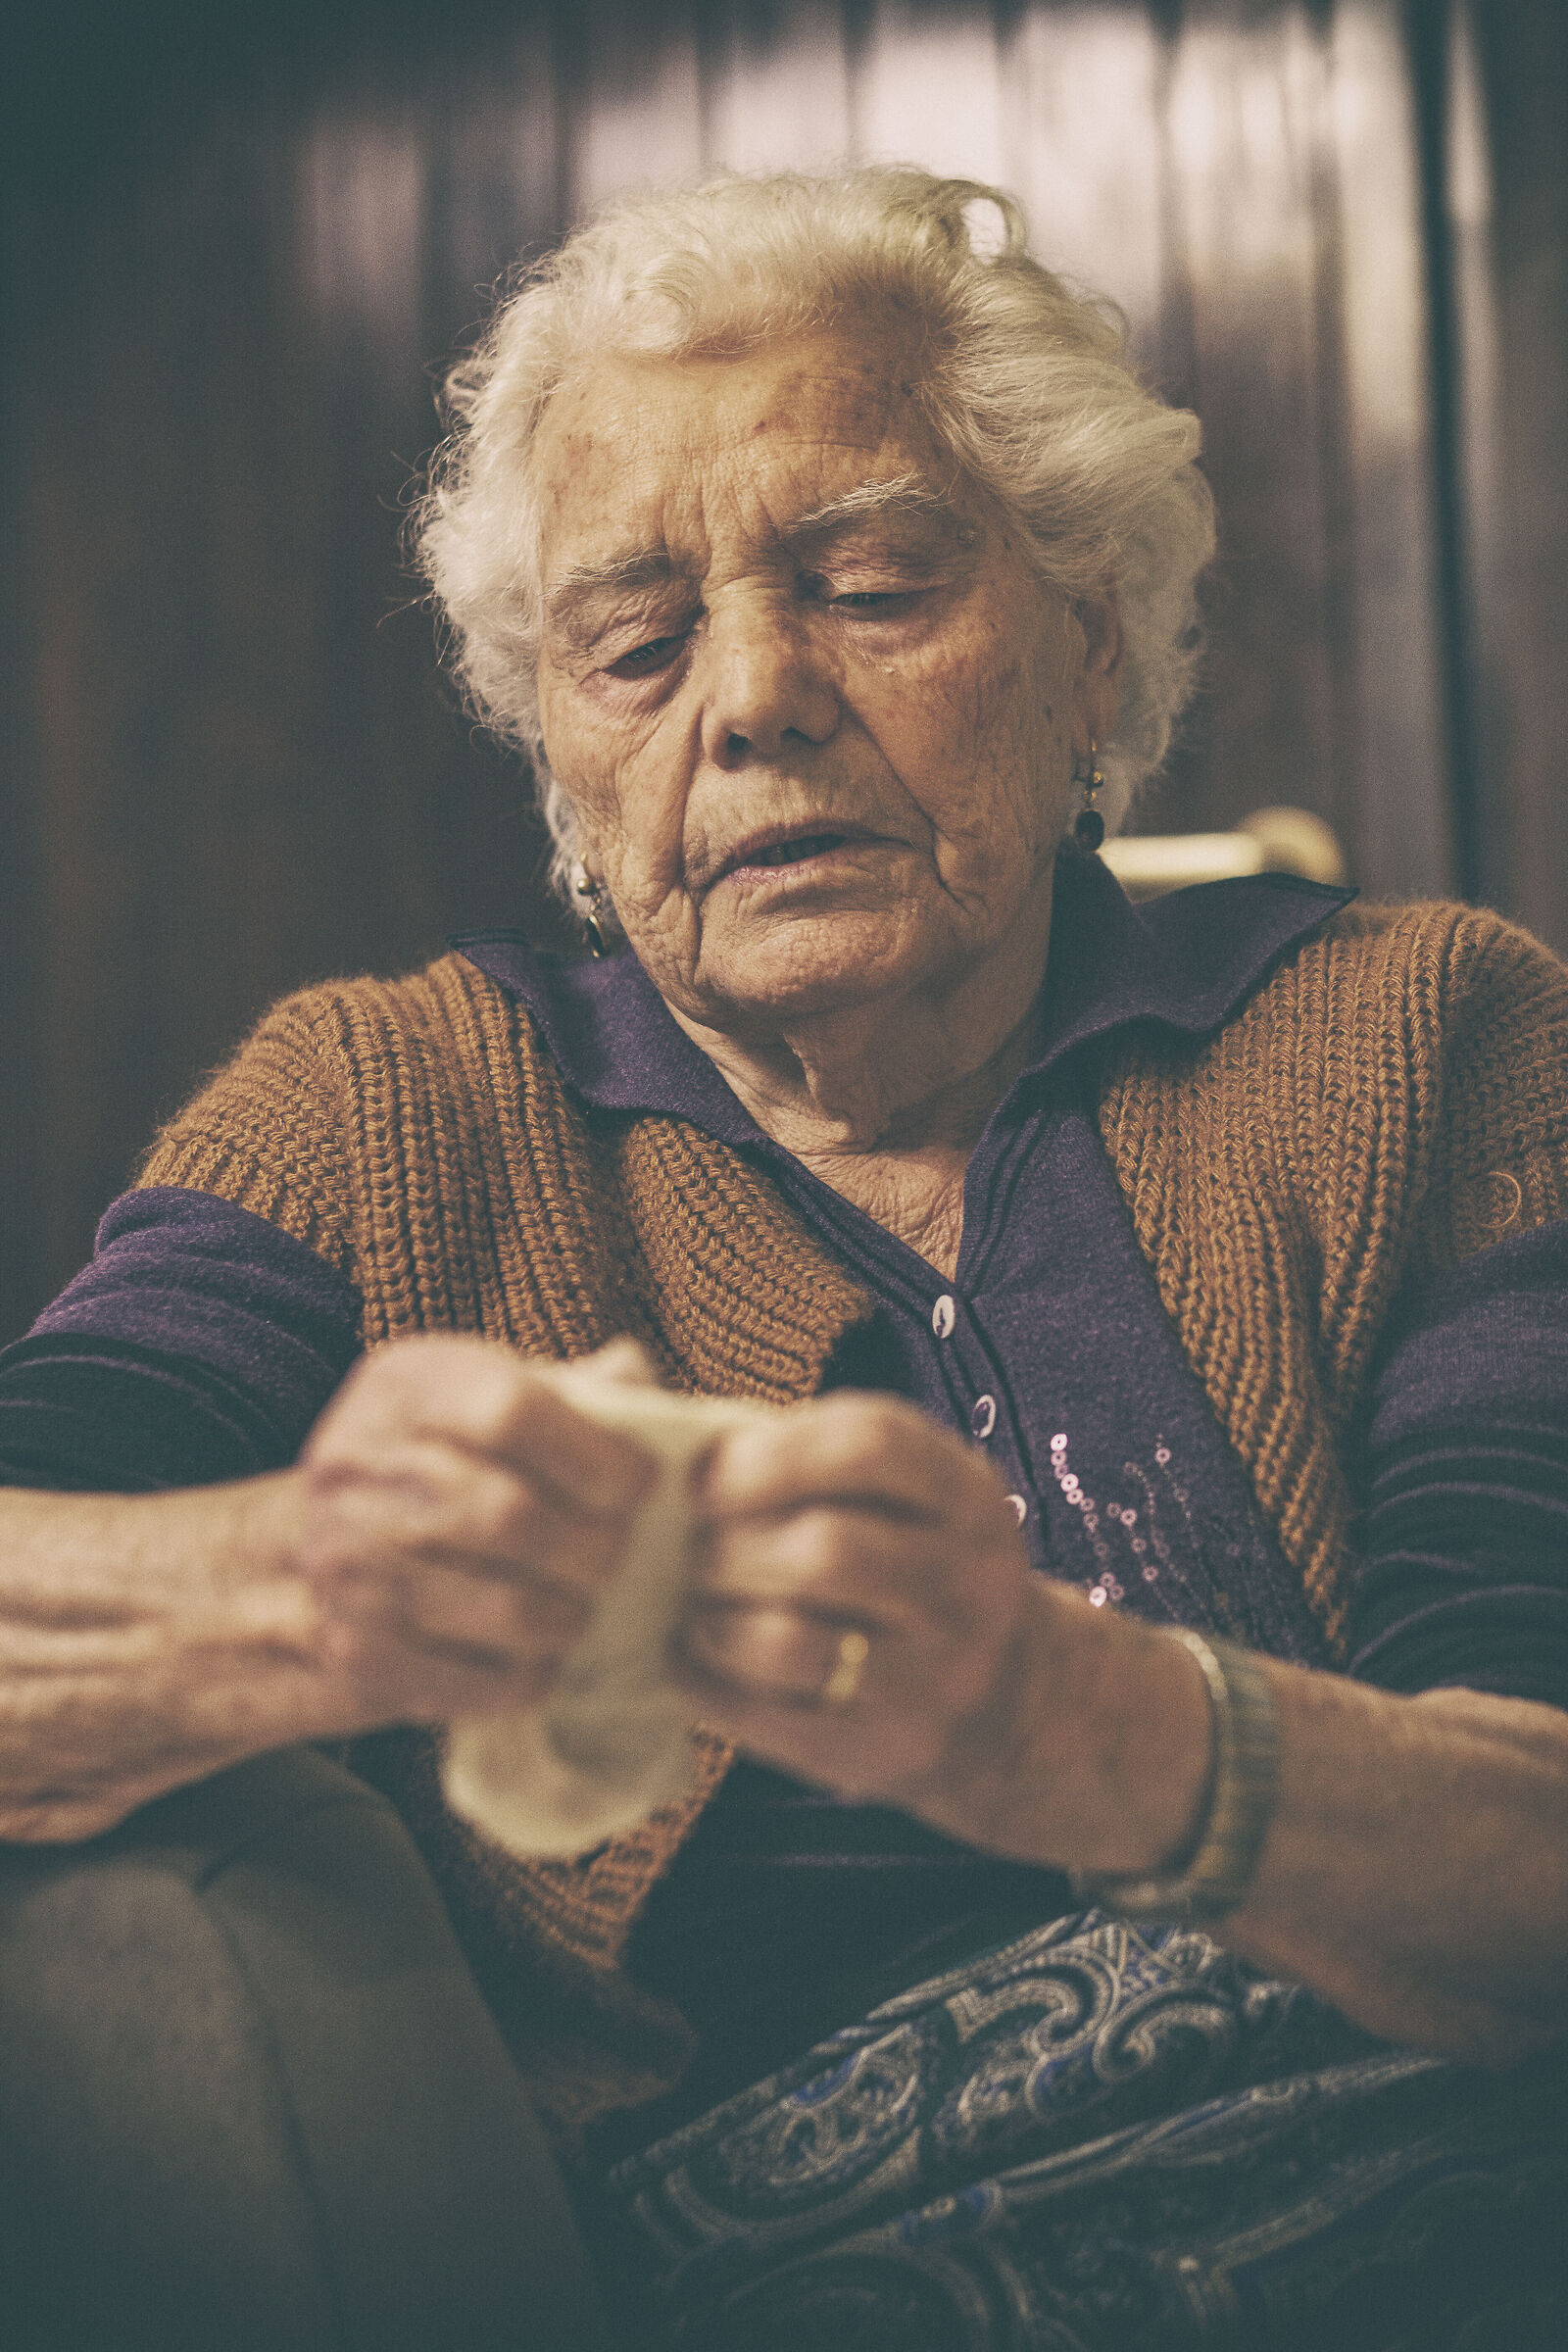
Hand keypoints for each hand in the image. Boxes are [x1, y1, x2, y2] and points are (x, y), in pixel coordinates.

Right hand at [296, 1334, 658, 1727]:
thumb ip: (571, 1389)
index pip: (512, 1414)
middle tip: (617, 1551)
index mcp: (404, 1386)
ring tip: (584, 1601)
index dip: (597, 1458)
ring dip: (571, 1615)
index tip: (640, 1484)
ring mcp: (344, 1562)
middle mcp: (355, 1466)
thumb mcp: (491, 1394)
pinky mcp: (352, 1647)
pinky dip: (533, 1675)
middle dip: (596, 1544)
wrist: (331, 1538)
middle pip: (511, 1517)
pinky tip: (545, 1651)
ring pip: (505, 1609)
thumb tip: (634, 1376)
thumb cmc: (444, 1454)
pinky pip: (476, 1681)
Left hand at [675, 1391, 1034, 1814]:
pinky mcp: (887, 1750)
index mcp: (967, 1494)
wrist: (1003, 1701)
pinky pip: (768, 1714)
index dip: (770, 1454)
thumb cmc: (906, 1563)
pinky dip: (708, 1677)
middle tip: (690, 1549)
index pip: (872, 1446)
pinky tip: (693, 1653)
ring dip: (713, 1617)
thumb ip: (807, 1448)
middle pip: (826, 1549)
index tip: (701, 1475)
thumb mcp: (901, 1492)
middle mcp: (968, 1582)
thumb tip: (651, 1410)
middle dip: (729, 1546)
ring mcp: (935, 1675)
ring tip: (693, 1604)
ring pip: (791, 1642)